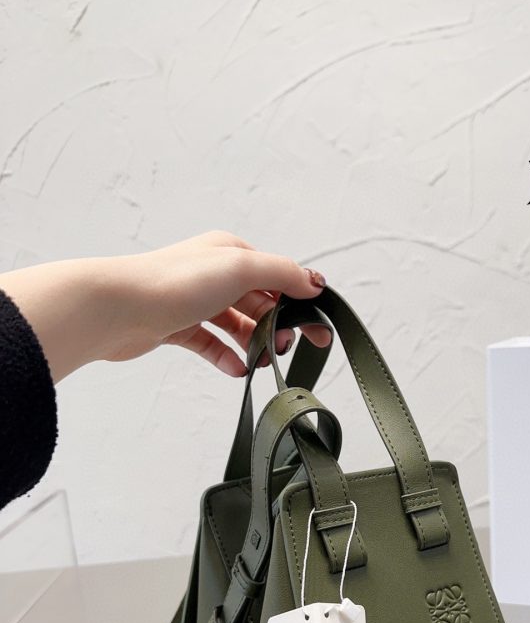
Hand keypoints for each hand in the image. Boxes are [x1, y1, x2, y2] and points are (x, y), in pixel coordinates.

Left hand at [0, 231, 330, 382]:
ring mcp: (194, 300)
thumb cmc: (174, 282)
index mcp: (230, 253)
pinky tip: (237, 370)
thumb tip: (314, 282)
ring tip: (262, 362)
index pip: (277, 277)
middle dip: (277, 326)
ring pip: (236, 324)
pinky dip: (226, 356)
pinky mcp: (176, 326)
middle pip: (259, 302)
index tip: (319, 333)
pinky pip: (210, 343)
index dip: (301, 303)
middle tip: (284, 349)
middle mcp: (213, 273)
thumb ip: (282, 274)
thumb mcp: (241, 268)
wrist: (117, 307)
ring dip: (254, 343)